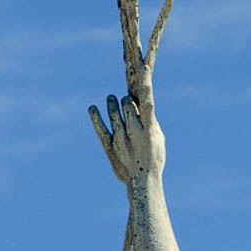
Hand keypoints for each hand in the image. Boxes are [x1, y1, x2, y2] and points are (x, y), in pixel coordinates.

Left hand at [89, 73, 165, 187]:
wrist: (143, 182)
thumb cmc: (154, 159)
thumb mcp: (158, 138)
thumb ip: (150, 120)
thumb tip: (143, 105)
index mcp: (149, 127)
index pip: (147, 101)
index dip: (146, 83)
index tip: (144, 68)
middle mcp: (134, 130)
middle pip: (127, 102)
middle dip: (127, 100)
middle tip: (127, 103)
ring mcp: (121, 138)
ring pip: (113, 110)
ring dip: (112, 103)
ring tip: (112, 101)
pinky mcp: (110, 146)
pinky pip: (100, 128)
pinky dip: (96, 117)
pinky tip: (92, 108)